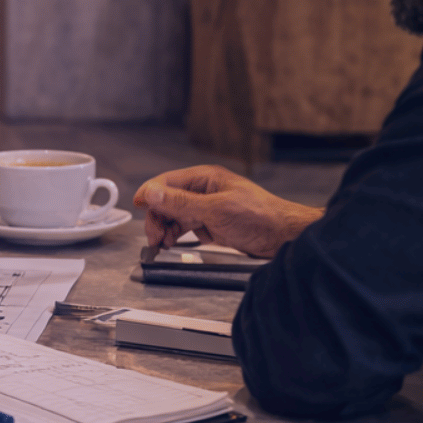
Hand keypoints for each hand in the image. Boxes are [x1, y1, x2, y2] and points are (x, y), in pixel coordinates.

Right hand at [133, 164, 322, 257]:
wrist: (285, 237)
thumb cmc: (260, 217)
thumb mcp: (215, 210)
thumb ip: (181, 203)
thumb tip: (152, 192)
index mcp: (204, 178)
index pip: (167, 182)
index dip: (149, 194)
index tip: (136, 206)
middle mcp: (204, 191)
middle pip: (168, 201)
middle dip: (157, 217)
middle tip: (153, 237)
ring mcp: (208, 208)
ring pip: (175, 216)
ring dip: (165, 228)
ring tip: (161, 244)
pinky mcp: (213, 224)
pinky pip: (187, 227)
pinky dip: (177, 235)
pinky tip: (173, 243)